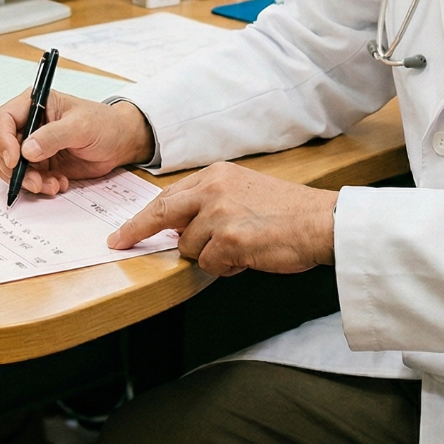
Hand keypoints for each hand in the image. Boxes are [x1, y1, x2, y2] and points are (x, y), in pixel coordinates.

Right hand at [0, 90, 155, 197]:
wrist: (120, 143)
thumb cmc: (103, 124)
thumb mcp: (81, 126)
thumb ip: (53, 136)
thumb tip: (27, 150)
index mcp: (34, 104)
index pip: (3, 119)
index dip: (3, 140)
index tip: (14, 160)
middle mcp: (28, 124)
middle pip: (1, 146)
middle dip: (14, 168)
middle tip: (34, 182)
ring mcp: (33, 146)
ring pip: (11, 167)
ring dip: (27, 180)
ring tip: (52, 185)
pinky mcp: (40, 164)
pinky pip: (27, 179)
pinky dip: (39, 186)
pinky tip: (59, 183)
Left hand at [107, 161, 337, 275]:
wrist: (323, 222)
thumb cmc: (290, 212)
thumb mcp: (245, 190)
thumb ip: (211, 202)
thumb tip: (182, 227)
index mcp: (216, 175)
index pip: (168, 195)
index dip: (145, 215)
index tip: (124, 229)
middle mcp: (212, 189)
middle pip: (161, 213)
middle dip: (137, 230)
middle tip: (120, 242)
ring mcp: (218, 214)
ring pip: (189, 246)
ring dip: (210, 255)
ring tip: (242, 248)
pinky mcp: (228, 240)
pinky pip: (210, 265)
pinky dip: (226, 268)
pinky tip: (248, 257)